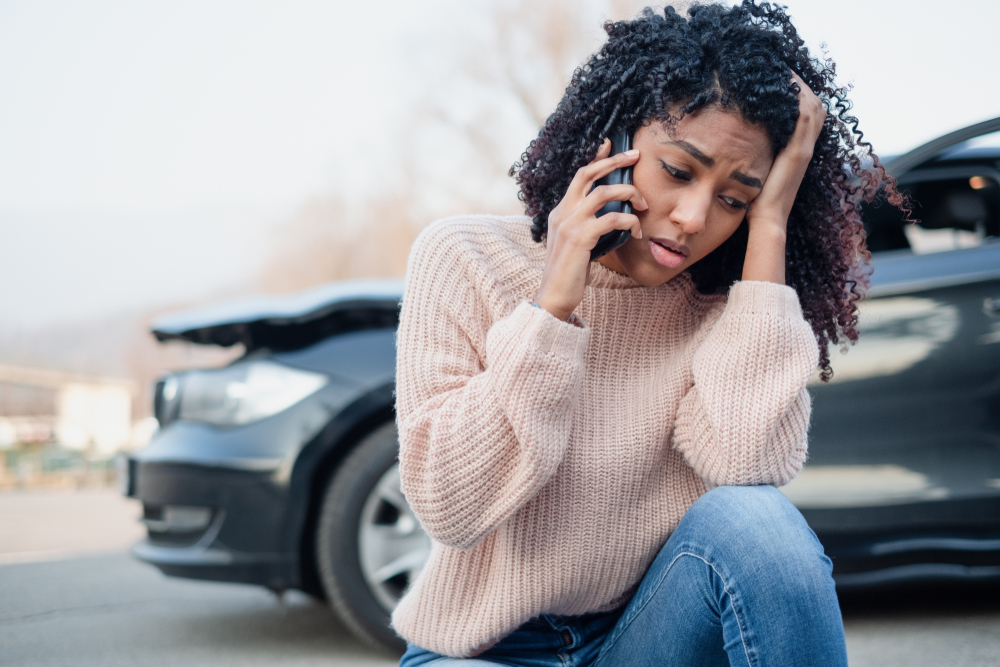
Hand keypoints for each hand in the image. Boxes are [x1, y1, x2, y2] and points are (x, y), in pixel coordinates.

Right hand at [534, 138, 646, 320]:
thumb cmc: (570, 273)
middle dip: (614, 161)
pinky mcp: (579, 238)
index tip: (609, 144)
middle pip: (588, 174)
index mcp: (560, 212)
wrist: (554, 297)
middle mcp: (561, 212)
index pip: (579, 176)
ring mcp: (569, 223)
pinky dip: (629, 221)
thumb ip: (589, 227)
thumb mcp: (578, 244)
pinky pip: (612, 219)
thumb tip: (614, 217)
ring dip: (628, 194)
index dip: (595, 158)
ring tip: (643, 204)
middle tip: (635, 155)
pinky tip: (637, 231)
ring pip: (603, 193)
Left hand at [747, 72, 825, 229]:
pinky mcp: (798, 152)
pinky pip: (803, 117)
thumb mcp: (762, 168)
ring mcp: (804, 148)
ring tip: (782, 69)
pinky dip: (797, 98)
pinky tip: (785, 84)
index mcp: (799, 149)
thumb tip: (744, 134)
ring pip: (811, 106)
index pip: (808, 112)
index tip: (782, 77)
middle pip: (814, 104)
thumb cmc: (759, 198)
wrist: (767, 219)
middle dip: (800, 83)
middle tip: (782, 67)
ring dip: (798, 85)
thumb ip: (761, 150)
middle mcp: (806, 146)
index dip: (799, 92)